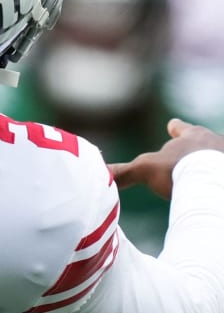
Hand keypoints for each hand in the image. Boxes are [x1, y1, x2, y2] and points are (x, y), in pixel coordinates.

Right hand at [108, 118, 223, 198]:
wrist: (215, 185)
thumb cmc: (179, 170)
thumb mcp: (145, 169)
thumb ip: (123, 172)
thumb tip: (100, 175)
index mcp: (192, 136)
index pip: (182, 128)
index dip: (176, 128)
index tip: (172, 124)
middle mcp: (215, 142)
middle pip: (206, 141)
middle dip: (198, 147)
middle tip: (192, 154)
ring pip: (218, 156)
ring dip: (211, 163)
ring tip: (206, 174)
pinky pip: (222, 174)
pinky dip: (217, 177)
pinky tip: (214, 188)